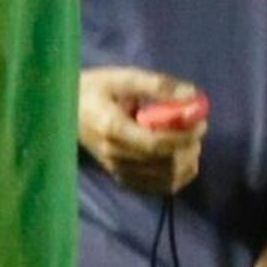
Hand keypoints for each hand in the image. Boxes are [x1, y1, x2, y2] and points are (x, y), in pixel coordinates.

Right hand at [78, 67, 206, 196]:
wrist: (65, 110)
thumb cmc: (95, 90)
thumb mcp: (123, 78)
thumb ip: (158, 86)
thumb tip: (192, 96)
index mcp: (112, 129)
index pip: (156, 144)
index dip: (185, 137)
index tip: (201, 123)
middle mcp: (113, 155)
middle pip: (164, 164)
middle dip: (189, 148)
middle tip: (196, 129)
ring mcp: (116, 170)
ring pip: (165, 179)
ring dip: (186, 162)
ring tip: (188, 142)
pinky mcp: (121, 178)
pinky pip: (156, 188)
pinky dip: (177, 177)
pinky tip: (181, 160)